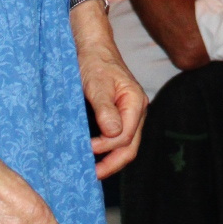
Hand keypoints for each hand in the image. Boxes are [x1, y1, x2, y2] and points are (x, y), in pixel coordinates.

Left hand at [71, 10, 147, 177]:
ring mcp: (129, 114)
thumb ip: (105, 109)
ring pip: (125, 145)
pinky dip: (107, 149)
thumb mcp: (96, 83)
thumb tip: (113, 133)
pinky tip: (94, 155)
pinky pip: (118, 138)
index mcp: (135, 103)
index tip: (86, 148)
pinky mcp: (119, 115)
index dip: (106, 146)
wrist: (91, 47)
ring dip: (110, 159)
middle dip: (112, 163)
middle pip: (130, 146)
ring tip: (92, 171)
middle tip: (92, 176)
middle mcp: (136, 111)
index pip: (125, 136)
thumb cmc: (94, 61)